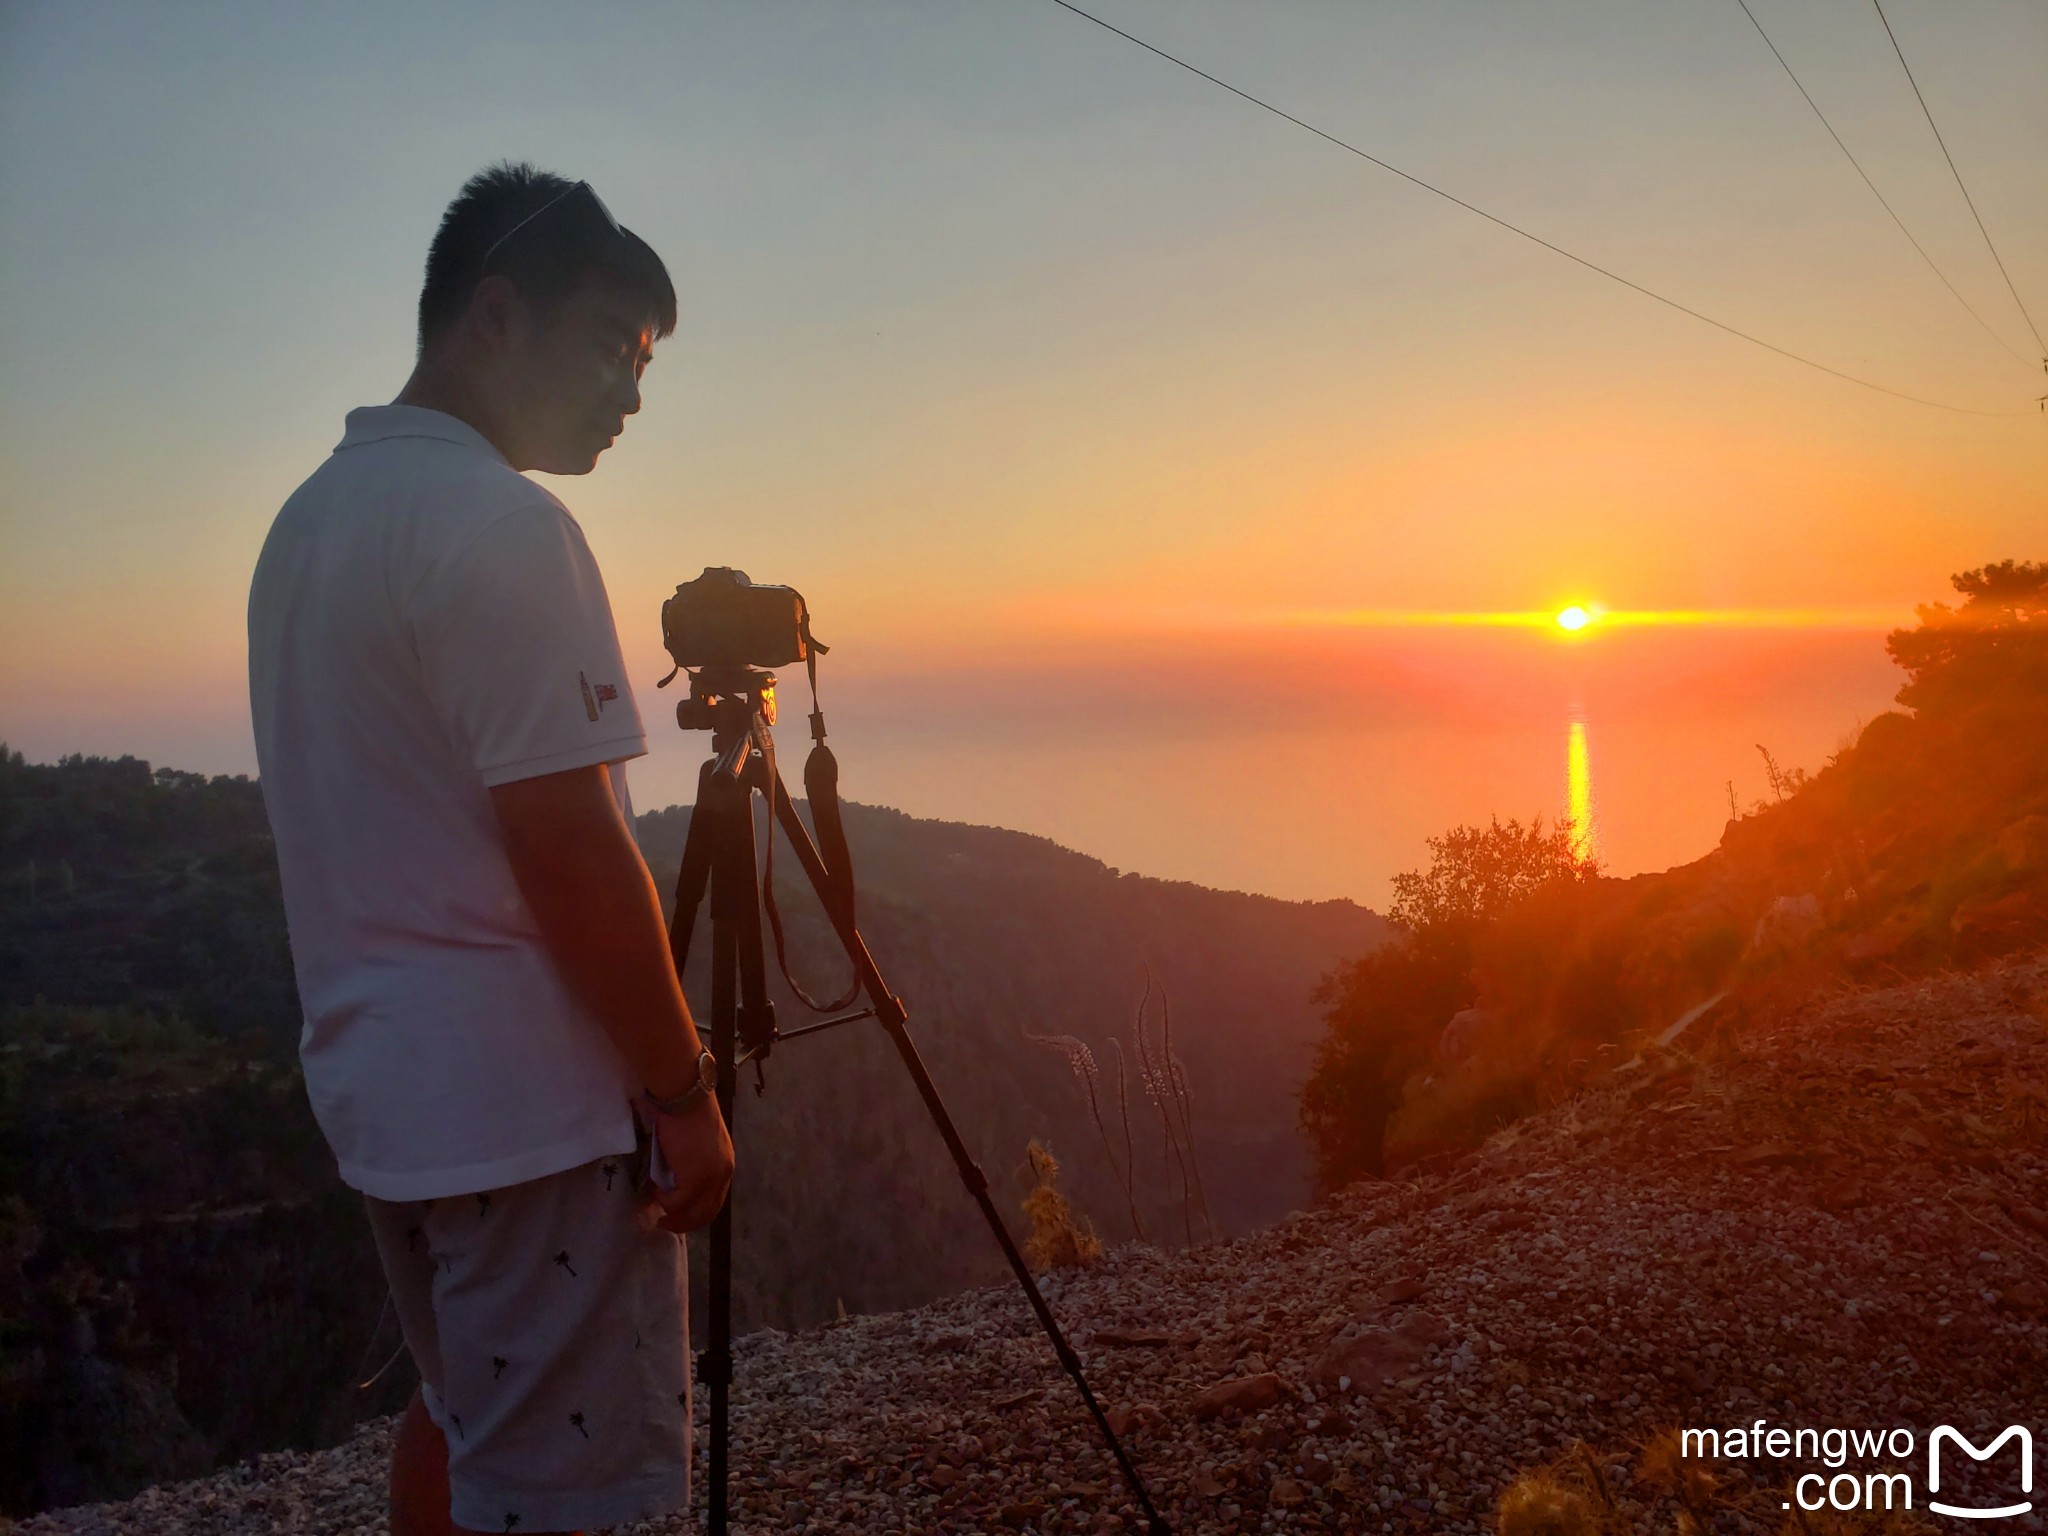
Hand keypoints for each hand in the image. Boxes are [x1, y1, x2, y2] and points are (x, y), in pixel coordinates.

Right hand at [640, 1093, 733, 1234]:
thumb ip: (693, 1160)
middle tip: (665, 1222)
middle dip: (686, 1222)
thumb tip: (675, 1175)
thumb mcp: (697, 1140)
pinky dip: (665, 1202)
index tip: (679, 1212)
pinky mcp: (695, 1179)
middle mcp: (723, 1174)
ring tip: (659, 1215)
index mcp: (725, 1164)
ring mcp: (710, 1178)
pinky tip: (656, 1193)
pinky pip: (678, 1203)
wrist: (684, 1096)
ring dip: (675, 1217)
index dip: (697, 1210)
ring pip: (694, 1213)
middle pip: (708, 1211)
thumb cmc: (687, 1110)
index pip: (715, 1198)